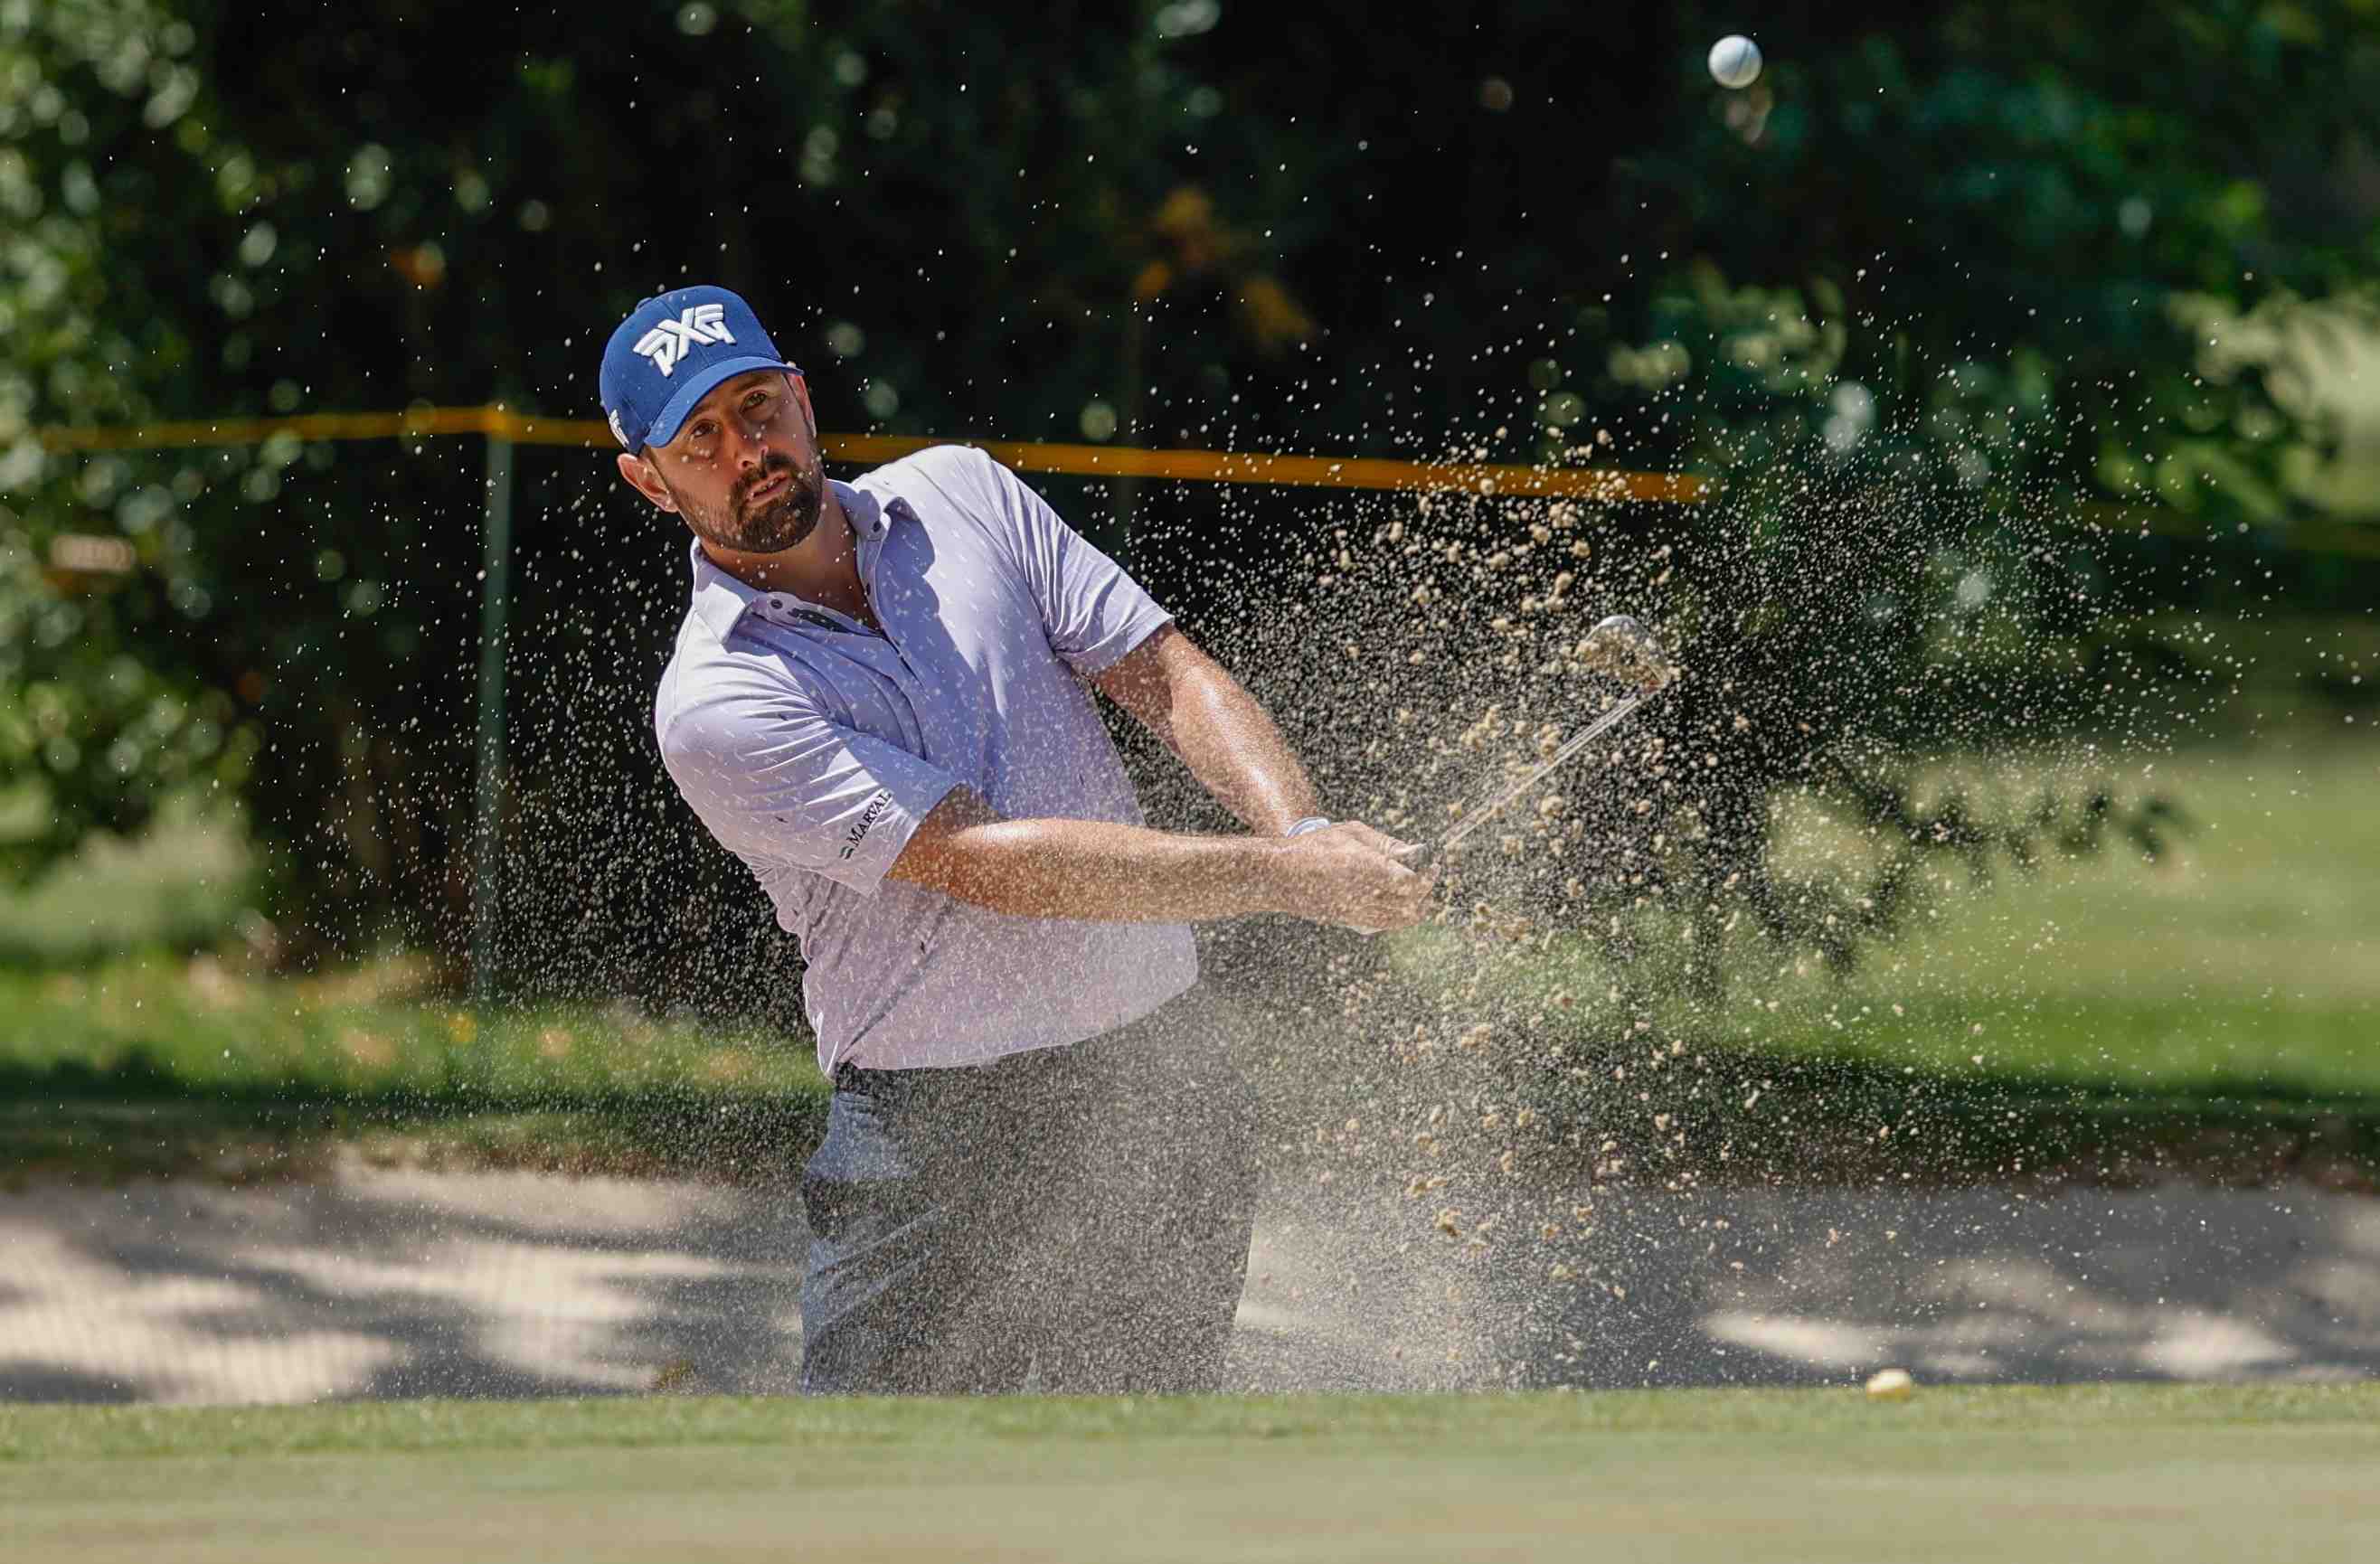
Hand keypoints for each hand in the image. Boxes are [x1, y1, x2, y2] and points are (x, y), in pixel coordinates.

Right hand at [1270, 821, 1438, 931]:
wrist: (1280, 873)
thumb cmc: (1316, 846)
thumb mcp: (1352, 833)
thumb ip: (1386, 844)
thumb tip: (1416, 852)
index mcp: (1370, 870)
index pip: (1414, 884)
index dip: (1429, 877)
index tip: (1433, 867)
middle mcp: (1366, 895)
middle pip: (1411, 906)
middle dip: (1426, 894)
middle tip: (1428, 880)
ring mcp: (1356, 912)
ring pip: (1399, 920)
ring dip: (1414, 909)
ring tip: (1418, 895)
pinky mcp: (1348, 921)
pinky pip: (1382, 925)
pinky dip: (1396, 917)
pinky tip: (1396, 904)